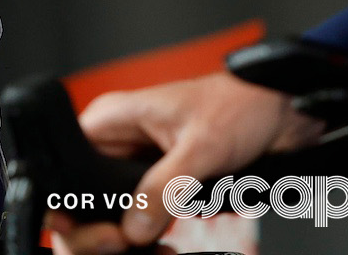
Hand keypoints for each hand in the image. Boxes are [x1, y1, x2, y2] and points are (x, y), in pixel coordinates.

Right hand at [46, 71, 324, 252]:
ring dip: (126, 240)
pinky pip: (140, 219)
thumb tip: (132, 229)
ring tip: (153, 252)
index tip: (100, 231)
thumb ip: (163, 189)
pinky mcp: (161, 186)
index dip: (69, 204)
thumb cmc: (240, 106)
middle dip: (96, 232)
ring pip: (110, 215)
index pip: (65, 166)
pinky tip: (163, 249)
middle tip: (122, 246)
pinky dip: (148, 240)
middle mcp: (117, 144)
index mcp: (110, 122)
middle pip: (81, 198)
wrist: (282, 114)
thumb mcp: (199, 149)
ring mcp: (137, 168)